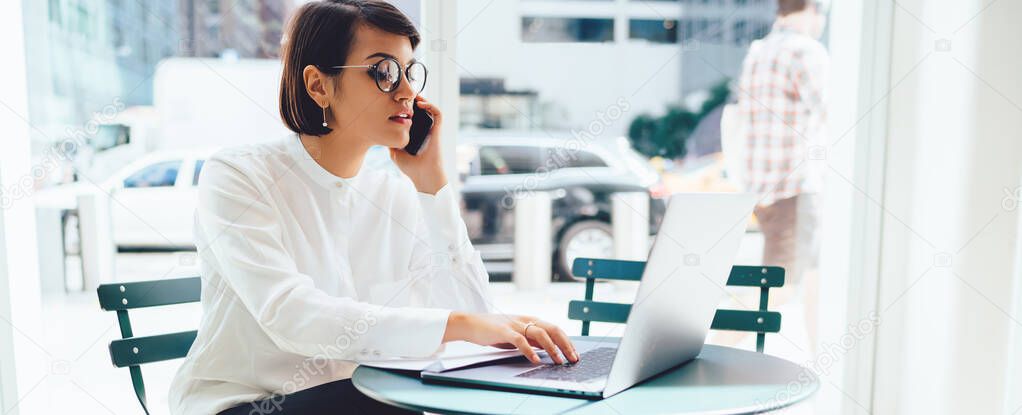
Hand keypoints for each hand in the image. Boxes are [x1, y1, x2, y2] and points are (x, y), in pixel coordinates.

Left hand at [390, 96, 445, 193]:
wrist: (424, 176)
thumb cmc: (411, 168)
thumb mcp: (395, 152)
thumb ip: (390, 141)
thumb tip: (380, 132)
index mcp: (416, 134)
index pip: (412, 116)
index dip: (406, 107)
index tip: (397, 101)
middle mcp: (424, 130)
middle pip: (421, 110)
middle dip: (413, 100)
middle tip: (403, 94)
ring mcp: (431, 130)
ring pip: (430, 108)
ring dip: (423, 99)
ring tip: (412, 95)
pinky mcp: (437, 130)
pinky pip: (438, 114)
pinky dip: (431, 105)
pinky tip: (420, 103)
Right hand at [443, 312, 579, 364]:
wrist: (471, 323)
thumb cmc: (494, 330)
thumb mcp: (517, 334)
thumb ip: (531, 339)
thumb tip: (548, 349)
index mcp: (530, 320)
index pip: (555, 328)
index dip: (567, 341)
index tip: (574, 354)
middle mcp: (525, 320)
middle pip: (552, 329)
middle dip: (565, 345)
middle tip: (573, 358)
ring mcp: (515, 324)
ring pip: (540, 334)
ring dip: (552, 348)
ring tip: (558, 360)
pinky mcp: (503, 331)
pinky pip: (520, 340)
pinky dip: (530, 350)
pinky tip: (536, 359)